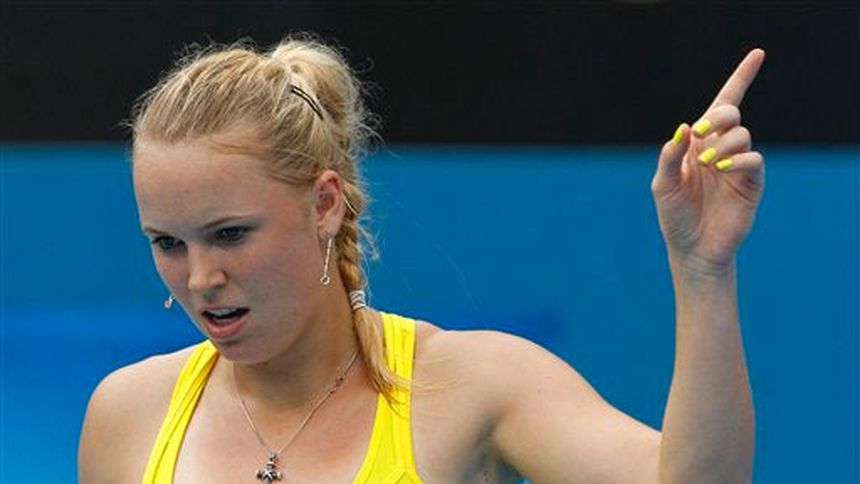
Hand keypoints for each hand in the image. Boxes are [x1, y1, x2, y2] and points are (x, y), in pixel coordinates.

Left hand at [651, 49, 765, 272]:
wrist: (692, 249)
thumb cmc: (674, 216)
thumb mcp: (662, 184)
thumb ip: (670, 155)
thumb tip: (684, 127)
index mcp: (697, 144)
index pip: (721, 105)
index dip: (741, 79)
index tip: (758, 55)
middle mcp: (719, 149)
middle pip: (730, 113)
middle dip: (718, 116)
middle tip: (701, 133)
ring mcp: (737, 165)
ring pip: (742, 135)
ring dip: (724, 143)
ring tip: (707, 164)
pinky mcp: (750, 183)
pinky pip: (754, 160)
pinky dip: (739, 159)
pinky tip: (722, 169)